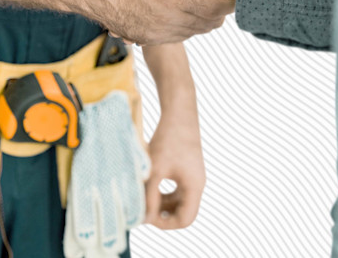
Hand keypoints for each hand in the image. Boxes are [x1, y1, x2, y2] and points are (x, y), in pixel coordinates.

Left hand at [141, 43, 204, 229]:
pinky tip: (146, 185)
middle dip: (162, 214)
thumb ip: (149, 195)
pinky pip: (175, 189)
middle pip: (182, 212)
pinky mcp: (186, 169)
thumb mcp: (155, 169)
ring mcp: (193, 177)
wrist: (179, 113)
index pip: (185, 220)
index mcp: (194, 187)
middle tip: (141, 208)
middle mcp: (197, 184)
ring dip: (160, 203)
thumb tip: (142, 217)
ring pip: (178, 201)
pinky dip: (162, 191)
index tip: (146, 216)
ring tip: (140, 196)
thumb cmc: (167, 139)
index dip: (165, 224)